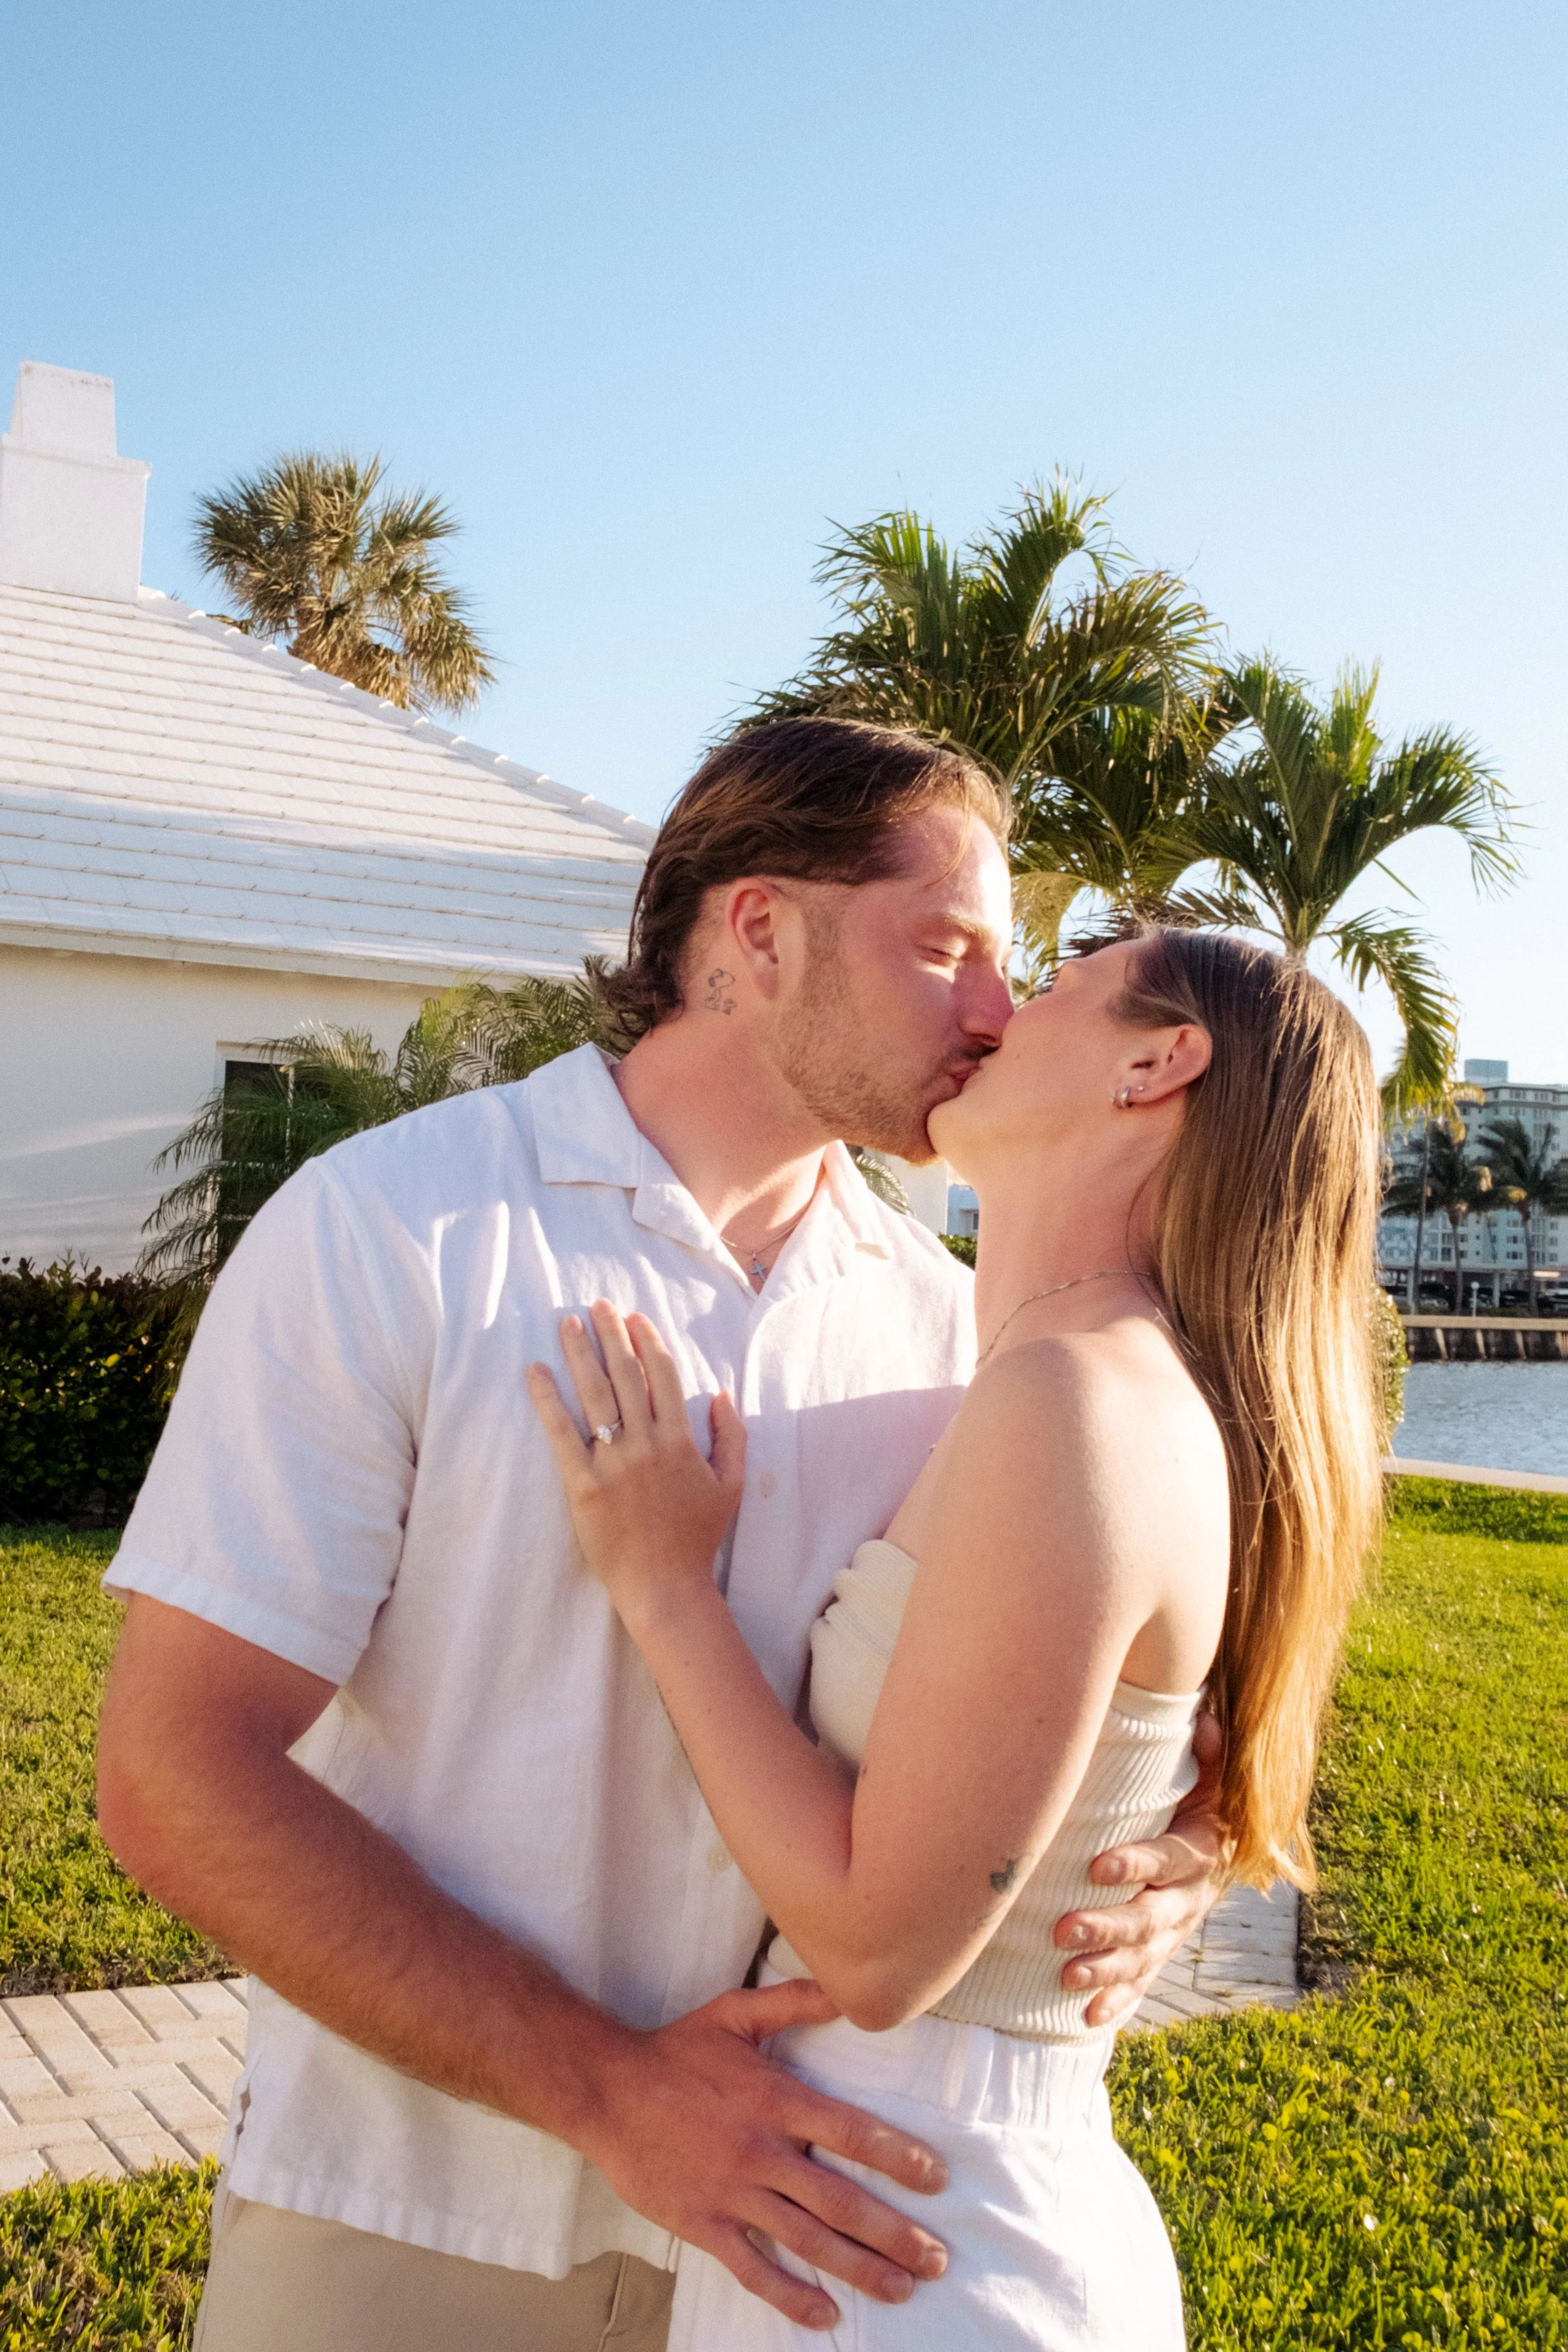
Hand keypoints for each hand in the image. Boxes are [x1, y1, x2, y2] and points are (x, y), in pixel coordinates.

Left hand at [527, 1303, 745, 1616]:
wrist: (664, 1585)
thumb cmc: (698, 1537)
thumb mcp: (731, 1484)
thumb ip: (731, 1436)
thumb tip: (720, 1393)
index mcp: (681, 1441)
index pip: (662, 1376)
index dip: (648, 1341)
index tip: (635, 1316)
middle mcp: (646, 1444)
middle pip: (625, 1374)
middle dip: (611, 1334)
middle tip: (599, 1305)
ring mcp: (613, 1463)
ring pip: (594, 1394)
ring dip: (579, 1353)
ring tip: (567, 1323)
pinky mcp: (582, 1484)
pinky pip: (561, 1433)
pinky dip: (547, 1398)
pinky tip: (535, 1371)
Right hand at [581, 1977, 947, 2330]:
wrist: (606, 2090)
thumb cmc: (677, 2050)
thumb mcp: (736, 2013)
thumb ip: (796, 2000)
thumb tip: (850, 1987)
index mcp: (775, 2099)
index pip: (851, 2132)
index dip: (898, 2157)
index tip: (936, 2178)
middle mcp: (760, 2150)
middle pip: (840, 2200)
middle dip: (893, 2233)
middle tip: (935, 2259)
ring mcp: (732, 2192)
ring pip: (807, 2240)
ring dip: (858, 2269)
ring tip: (900, 2290)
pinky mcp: (703, 2224)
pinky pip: (753, 2268)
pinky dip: (790, 2296)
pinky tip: (825, 2317)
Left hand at [1052, 1710, 1229, 2026]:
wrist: (1217, 1845)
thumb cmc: (1196, 1798)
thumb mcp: (1207, 1772)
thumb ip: (1205, 1750)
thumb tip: (1199, 1719)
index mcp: (1202, 1850)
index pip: (1170, 1859)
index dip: (1138, 1864)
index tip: (1096, 1866)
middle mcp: (1190, 1897)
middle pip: (1151, 1918)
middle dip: (1108, 1927)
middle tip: (1062, 1931)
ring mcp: (1176, 1931)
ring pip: (1143, 1957)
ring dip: (1106, 1970)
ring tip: (1065, 1978)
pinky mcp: (1160, 1953)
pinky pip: (1142, 1983)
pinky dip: (1117, 2001)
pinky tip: (1087, 2017)